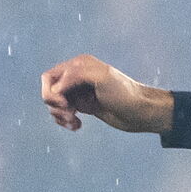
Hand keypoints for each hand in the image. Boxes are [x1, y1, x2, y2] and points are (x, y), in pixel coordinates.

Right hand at [40, 54, 174, 133]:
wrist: (141, 112)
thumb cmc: (125, 93)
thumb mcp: (102, 77)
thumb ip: (76, 75)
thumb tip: (55, 88)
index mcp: (79, 65)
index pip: (49, 77)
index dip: (50, 92)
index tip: (63, 103)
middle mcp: (77, 77)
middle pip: (49, 91)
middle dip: (55, 105)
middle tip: (70, 114)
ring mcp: (80, 92)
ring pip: (55, 105)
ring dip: (59, 115)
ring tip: (74, 122)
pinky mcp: (83, 106)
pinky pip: (63, 114)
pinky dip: (65, 121)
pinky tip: (77, 126)